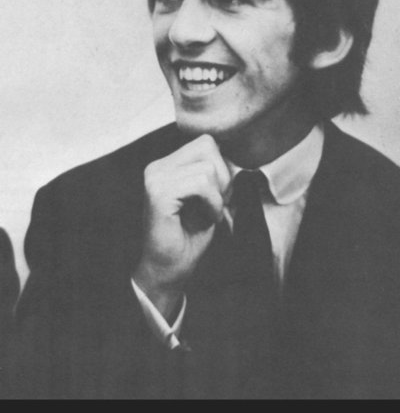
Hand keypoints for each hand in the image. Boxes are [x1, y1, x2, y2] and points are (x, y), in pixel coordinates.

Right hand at [134, 134, 230, 319]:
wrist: (169, 269)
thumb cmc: (190, 236)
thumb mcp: (209, 197)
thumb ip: (216, 173)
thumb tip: (235, 157)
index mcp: (166, 164)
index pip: (206, 142)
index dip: (221, 168)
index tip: (216, 196)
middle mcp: (157, 167)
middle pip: (208, 146)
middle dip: (221, 177)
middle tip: (214, 205)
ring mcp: (155, 178)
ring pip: (207, 167)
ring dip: (217, 195)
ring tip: (208, 214)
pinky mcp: (159, 193)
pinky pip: (201, 184)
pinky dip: (213, 203)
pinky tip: (206, 219)